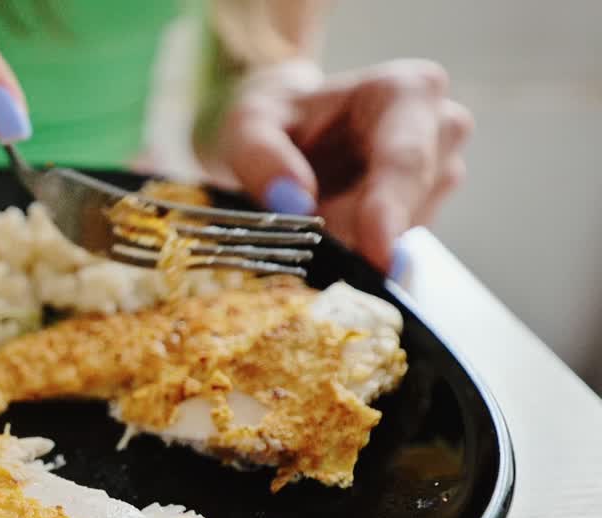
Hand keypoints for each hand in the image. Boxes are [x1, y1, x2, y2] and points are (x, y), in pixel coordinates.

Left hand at [202, 59, 473, 271]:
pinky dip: (359, 252)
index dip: (390, 209)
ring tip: (313, 221)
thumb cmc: (277, 118)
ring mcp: (441, 174)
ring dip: (354, 242)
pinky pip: (396, 247)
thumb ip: (260, 155)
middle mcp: (440, 129)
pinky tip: (330, 238)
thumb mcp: (248, 124)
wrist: (289, 130)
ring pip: (405, 232)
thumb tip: (292, 200)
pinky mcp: (427, 212)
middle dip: (359, 234)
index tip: (375, 255)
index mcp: (407, 91)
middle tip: (310, 249)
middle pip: (410, 202)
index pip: (405, 158)